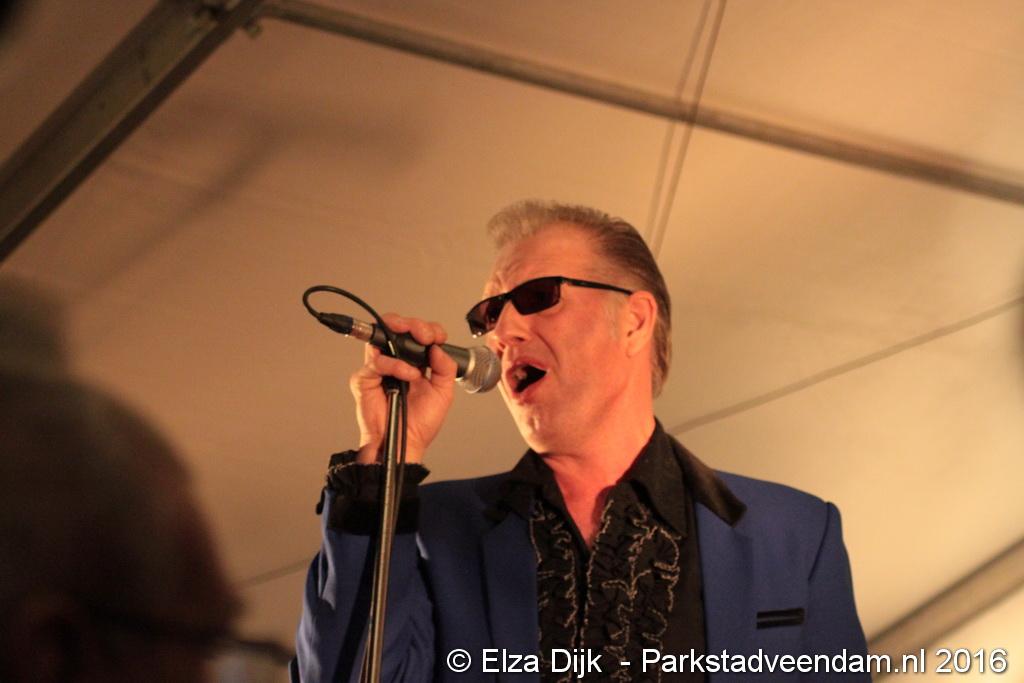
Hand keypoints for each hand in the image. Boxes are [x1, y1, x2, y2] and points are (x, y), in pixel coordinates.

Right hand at [349, 314, 456, 463]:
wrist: (405, 444)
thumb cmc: (420, 423)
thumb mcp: (444, 393)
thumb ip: (445, 368)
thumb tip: (438, 347)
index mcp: (415, 363)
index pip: (418, 335)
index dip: (429, 330)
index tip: (437, 337)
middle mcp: (396, 362)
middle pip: (397, 328)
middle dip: (413, 325)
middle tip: (425, 334)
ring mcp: (380, 369)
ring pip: (381, 336)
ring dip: (401, 333)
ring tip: (419, 344)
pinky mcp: (365, 379)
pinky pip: (377, 362)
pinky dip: (395, 364)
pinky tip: (408, 375)